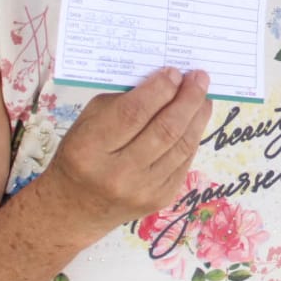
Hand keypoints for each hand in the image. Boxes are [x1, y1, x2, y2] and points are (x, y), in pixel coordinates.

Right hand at [47, 67, 213, 227]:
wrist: (76, 209)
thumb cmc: (81, 155)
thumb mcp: (88, 123)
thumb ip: (122, 102)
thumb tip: (163, 82)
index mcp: (90, 148)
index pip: (133, 113)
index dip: (159, 90)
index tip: (174, 72)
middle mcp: (117, 173)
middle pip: (164, 129)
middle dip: (187, 99)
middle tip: (199, 78)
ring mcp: (142, 190)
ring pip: (180, 146)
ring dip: (197, 116)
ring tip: (203, 97)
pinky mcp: (160, 199)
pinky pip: (184, 162)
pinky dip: (193, 137)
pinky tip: (196, 121)